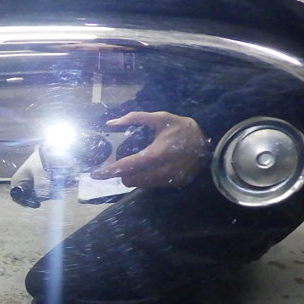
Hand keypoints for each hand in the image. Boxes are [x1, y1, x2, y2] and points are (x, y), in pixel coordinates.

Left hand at [91, 111, 208, 188]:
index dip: (110, 171)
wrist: (208, 143)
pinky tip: (153, 167)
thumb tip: (110, 123)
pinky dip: (147, 178)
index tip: (95, 174)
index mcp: (156, 153)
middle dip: (122, 173)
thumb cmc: (181, 128)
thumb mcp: (160, 118)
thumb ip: (134, 118)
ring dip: (134, 176)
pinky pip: (151, 186)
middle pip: (129, 179)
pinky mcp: (173, 184)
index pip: (127, 166)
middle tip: (123, 163)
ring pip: (139, 185)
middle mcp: (162, 170)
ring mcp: (168, 180)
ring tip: (141, 163)